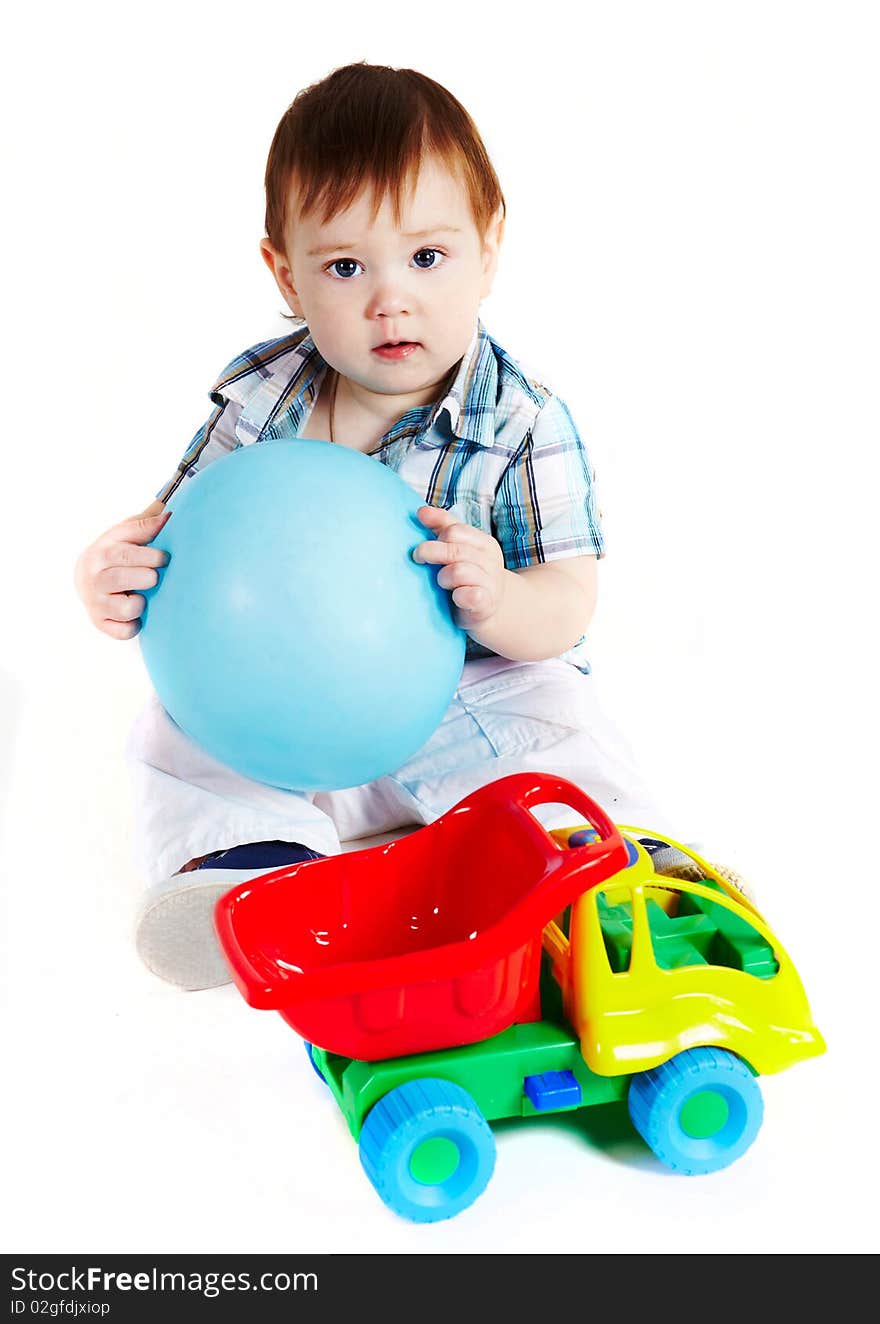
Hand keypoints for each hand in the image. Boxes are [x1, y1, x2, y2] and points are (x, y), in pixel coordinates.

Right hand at [74, 509, 170, 639]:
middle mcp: (94, 579)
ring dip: (141, 603)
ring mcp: (96, 604)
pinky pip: (124, 632)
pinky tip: (135, 614)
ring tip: (141, 595)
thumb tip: (168, 517)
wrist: (87, 578)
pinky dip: (135, 625)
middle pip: (122, 579)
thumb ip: (144, 526)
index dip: (150, 557)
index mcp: (101, 554)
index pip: (124, 555)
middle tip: (153, 577)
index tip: (164, 558)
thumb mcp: (124, 534)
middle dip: (146, 578)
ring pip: (126, 609)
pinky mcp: (101, 624)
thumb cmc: (115, 553)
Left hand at [413, 505, 506, 629]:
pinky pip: (469, 595)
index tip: (424, 545)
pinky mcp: (486, 604)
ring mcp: (491, 583)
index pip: (456, 531)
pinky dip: (459, 595)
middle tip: (419, 559)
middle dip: (431, 553)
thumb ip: (442, 526)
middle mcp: (491, 561)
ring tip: (442, 583)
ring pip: (458, 571)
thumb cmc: (468, 577)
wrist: (488, 610)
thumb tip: (421, 511)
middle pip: (455, 550)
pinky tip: (455, 597)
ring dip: (443, 577)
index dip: (436, 537)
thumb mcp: (459, 548)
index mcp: (484, 543)